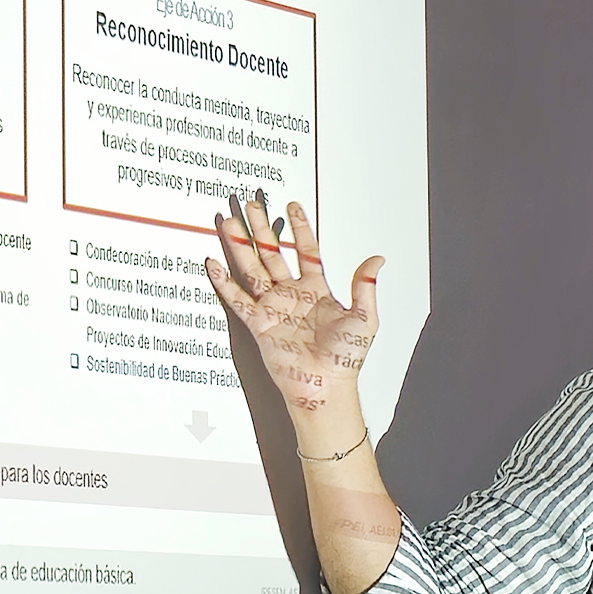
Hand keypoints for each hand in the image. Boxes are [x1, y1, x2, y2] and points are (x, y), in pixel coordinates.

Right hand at [206, 192, 383, 421]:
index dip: (300, 228)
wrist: (325, 386)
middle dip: (262, 229)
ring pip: (253, 269)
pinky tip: (215, 265)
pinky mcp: (259, 324)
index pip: (306, 251)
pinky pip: (238, 299)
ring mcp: (274, 308)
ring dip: (241, 247)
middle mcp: (293, 295)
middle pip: (273, 254)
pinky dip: (225, 282)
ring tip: (230, 224)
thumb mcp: (364, 318)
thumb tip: (377, 259)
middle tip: (251, 206)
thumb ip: (365, 286)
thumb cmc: (345, 359)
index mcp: (317, 290)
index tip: (293, 206)